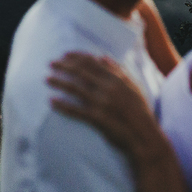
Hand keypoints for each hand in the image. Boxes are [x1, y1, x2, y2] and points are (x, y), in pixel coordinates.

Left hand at [48, 53, 168, 167]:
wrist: (145, 136)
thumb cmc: (141, 111)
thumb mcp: (134, 86)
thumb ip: (119, 71)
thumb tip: (102, 57)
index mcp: (117, 79)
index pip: (92, 62)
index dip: (76, 57)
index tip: (64, 55)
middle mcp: (109, 88)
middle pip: (80, 72)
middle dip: (63, 66)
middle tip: (50, 64)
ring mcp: (102, 103)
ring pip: (75, 89)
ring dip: (59, 82)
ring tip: (47, 79)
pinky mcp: (98, 119)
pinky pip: (76, 110)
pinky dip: (63, 105)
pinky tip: (52, 101)